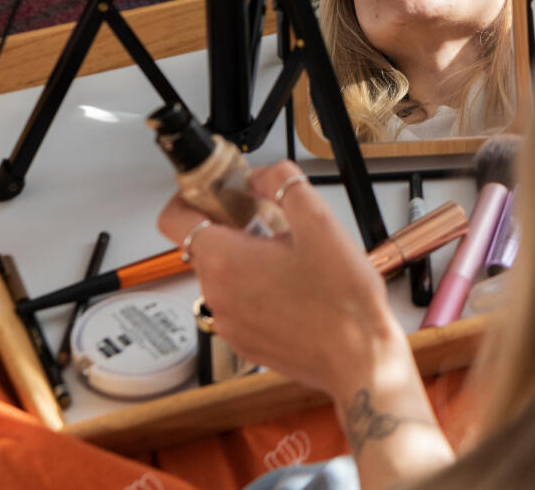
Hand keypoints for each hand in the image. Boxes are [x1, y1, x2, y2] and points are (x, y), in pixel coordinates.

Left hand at [158, 161, 409, 399]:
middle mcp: (218, 297)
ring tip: (287, 257)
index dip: (188, 196)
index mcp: (226, 262)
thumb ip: (282, 182)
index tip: (212, 190)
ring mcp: (230, 325)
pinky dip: (253, 288)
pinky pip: (236, 303)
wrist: (360, 358)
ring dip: (244, 258)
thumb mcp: (318, 220)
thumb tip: (262, 176)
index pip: (174, 220)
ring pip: (222, 275)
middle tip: (268, 221)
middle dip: (230, 226)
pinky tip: (290, 286)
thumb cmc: (341, 299)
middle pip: (203, 246)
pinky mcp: (245, 343)